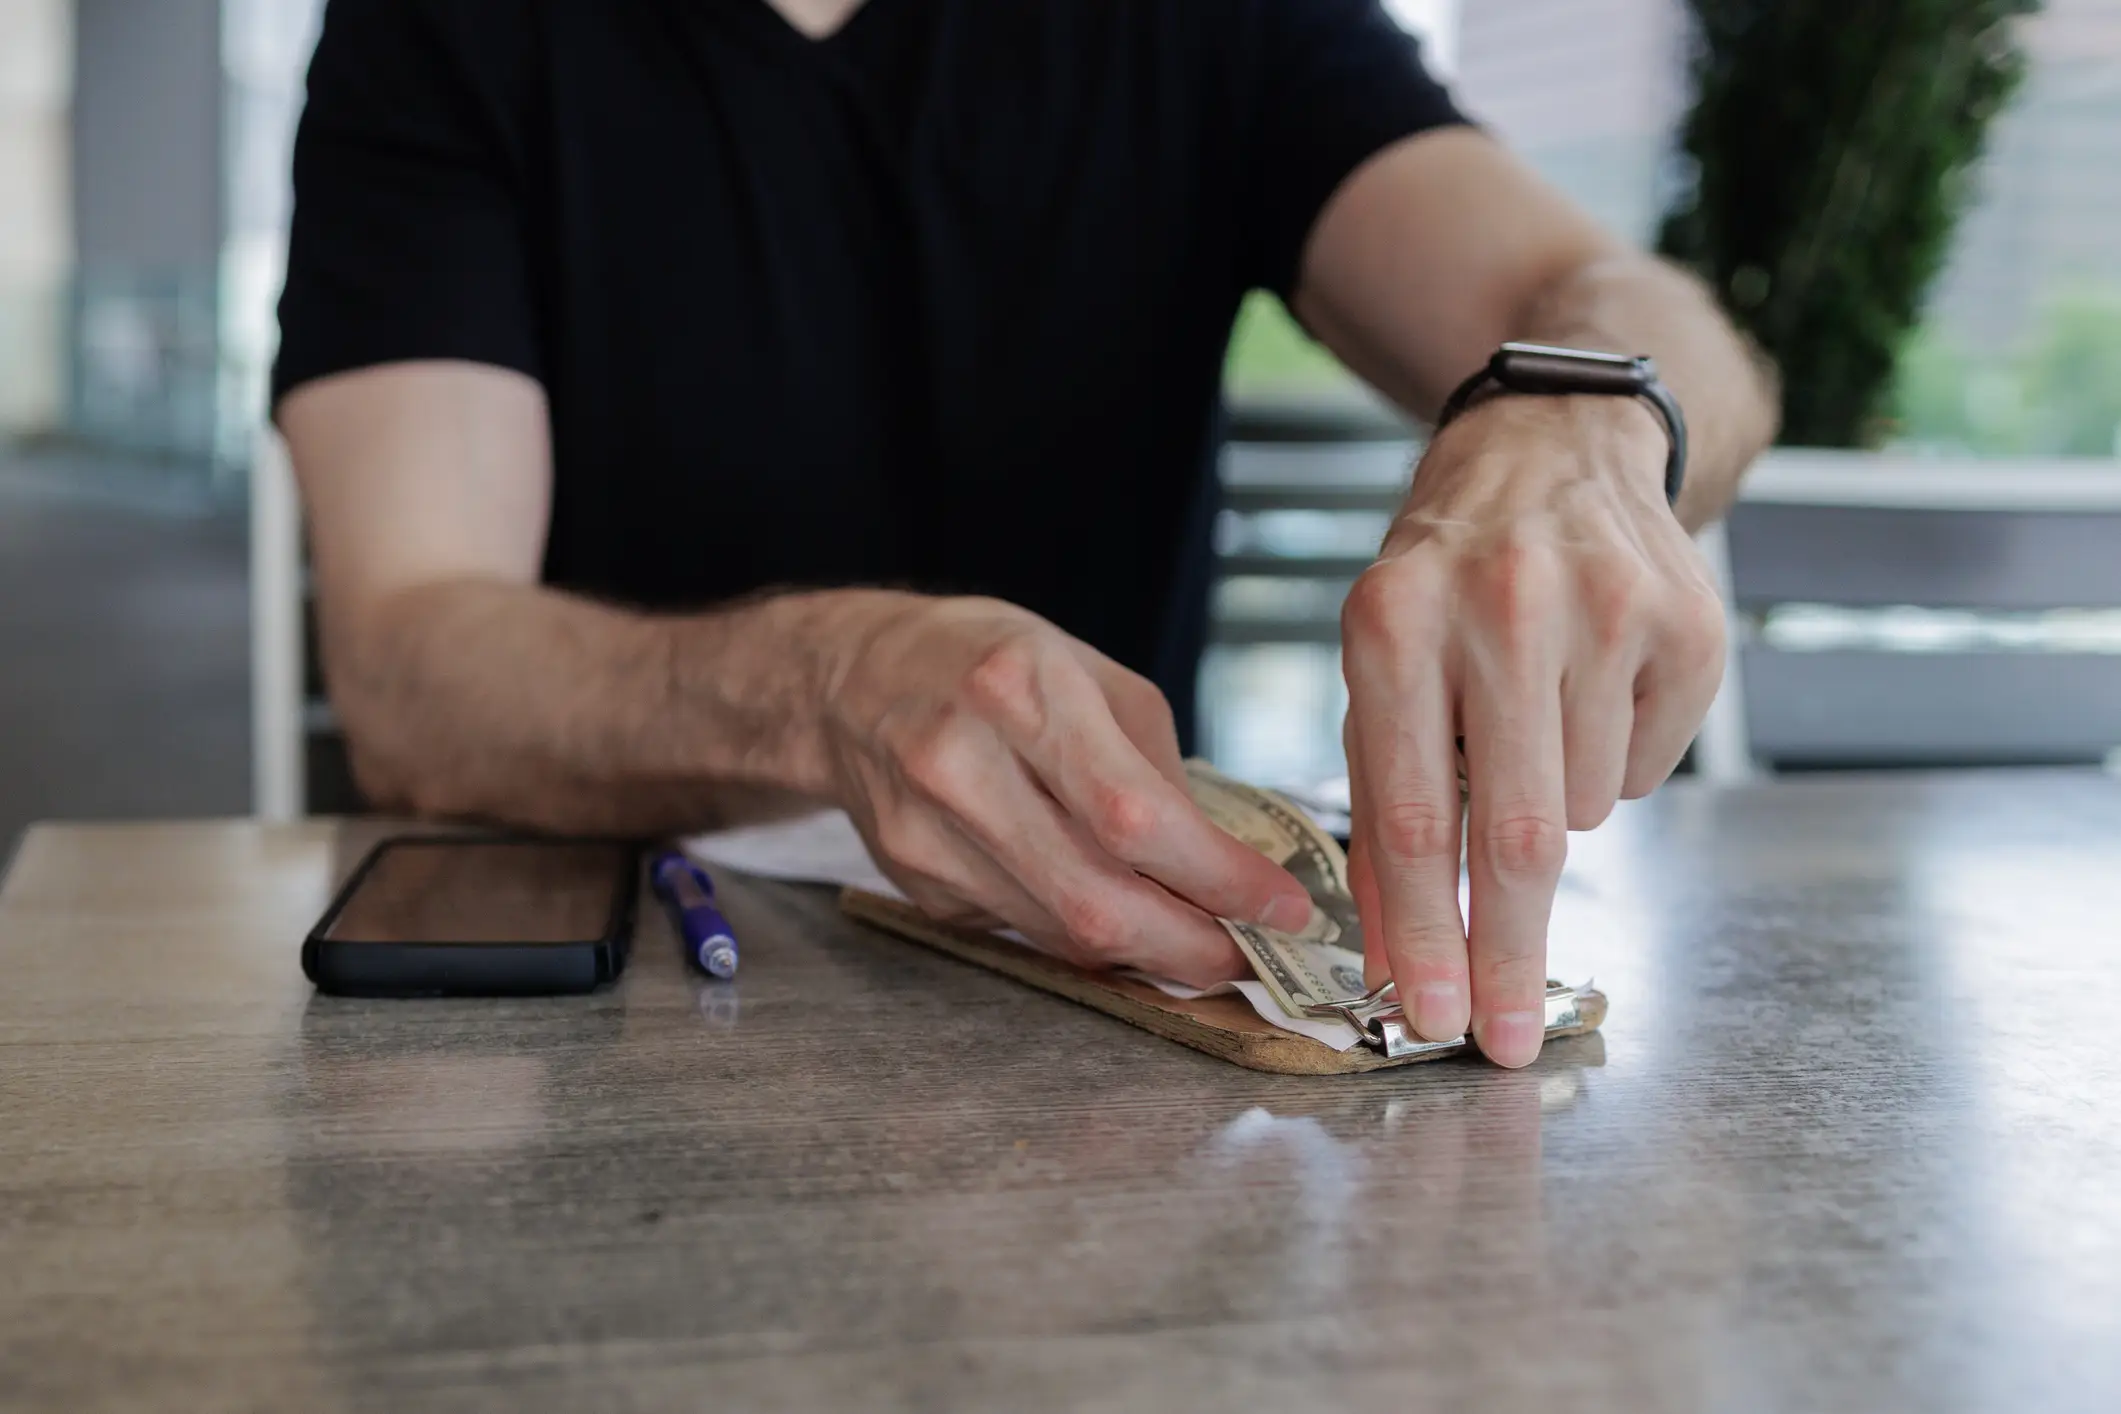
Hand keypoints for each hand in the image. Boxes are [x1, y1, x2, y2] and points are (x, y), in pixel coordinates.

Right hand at [815, 593, 1313, 985]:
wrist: (849, 681)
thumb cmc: (986, 661)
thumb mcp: (1088, 672)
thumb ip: (1157, 768)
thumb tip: (1227, 867)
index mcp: (1017, 689)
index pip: (1134, 816)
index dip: (1219, 878)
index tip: (1283, 906)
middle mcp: (960, 764)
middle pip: (1095, 899)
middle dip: (1192, 945)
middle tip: (1250, 954)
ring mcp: (927, 836)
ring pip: (1061, 932)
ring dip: (1147, 950)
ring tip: (1199, 938)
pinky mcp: (917, 885)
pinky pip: (1026, 930)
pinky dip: (1085, 933)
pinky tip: (1115, 911)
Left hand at [1341, 395, 1725, 1065]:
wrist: (1551, 448)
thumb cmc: (1444, 580)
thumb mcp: (1379, 667)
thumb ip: (1383, 802)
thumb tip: (1397, 955)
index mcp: (1394, 622)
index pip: (1407, 814)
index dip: (1421, 934)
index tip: (1428, 1018)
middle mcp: (1500, 606)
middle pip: (1515, 835)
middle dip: (1505, 953)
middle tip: (1502, 1038)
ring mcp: (1607, 607)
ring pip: (1588, 807)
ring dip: (1557, 806)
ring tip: (1533, 719)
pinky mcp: (1688, 621)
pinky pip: (1652, 767)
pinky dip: (1614, 760)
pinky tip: (1592, 687)